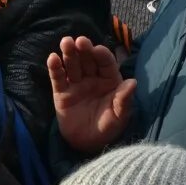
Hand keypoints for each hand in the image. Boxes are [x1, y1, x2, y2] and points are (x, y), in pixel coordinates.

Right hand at [48, 36, 135, 152]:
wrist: (89, 144)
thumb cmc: (109, 126)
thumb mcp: (120, 115)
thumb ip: (124, 99)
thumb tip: (133, 82)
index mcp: (110, 79)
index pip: (106, 63)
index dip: (102, 55)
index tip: (97, 49)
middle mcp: (93, 78)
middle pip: (88, 60)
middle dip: (84, 49)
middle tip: (79, 40)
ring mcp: (76, 84)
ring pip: (73, 65)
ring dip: (69, 53)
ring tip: (65, 42)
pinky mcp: (62, 93)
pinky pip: (58, 78)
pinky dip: (55, 68)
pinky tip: (52, 58)